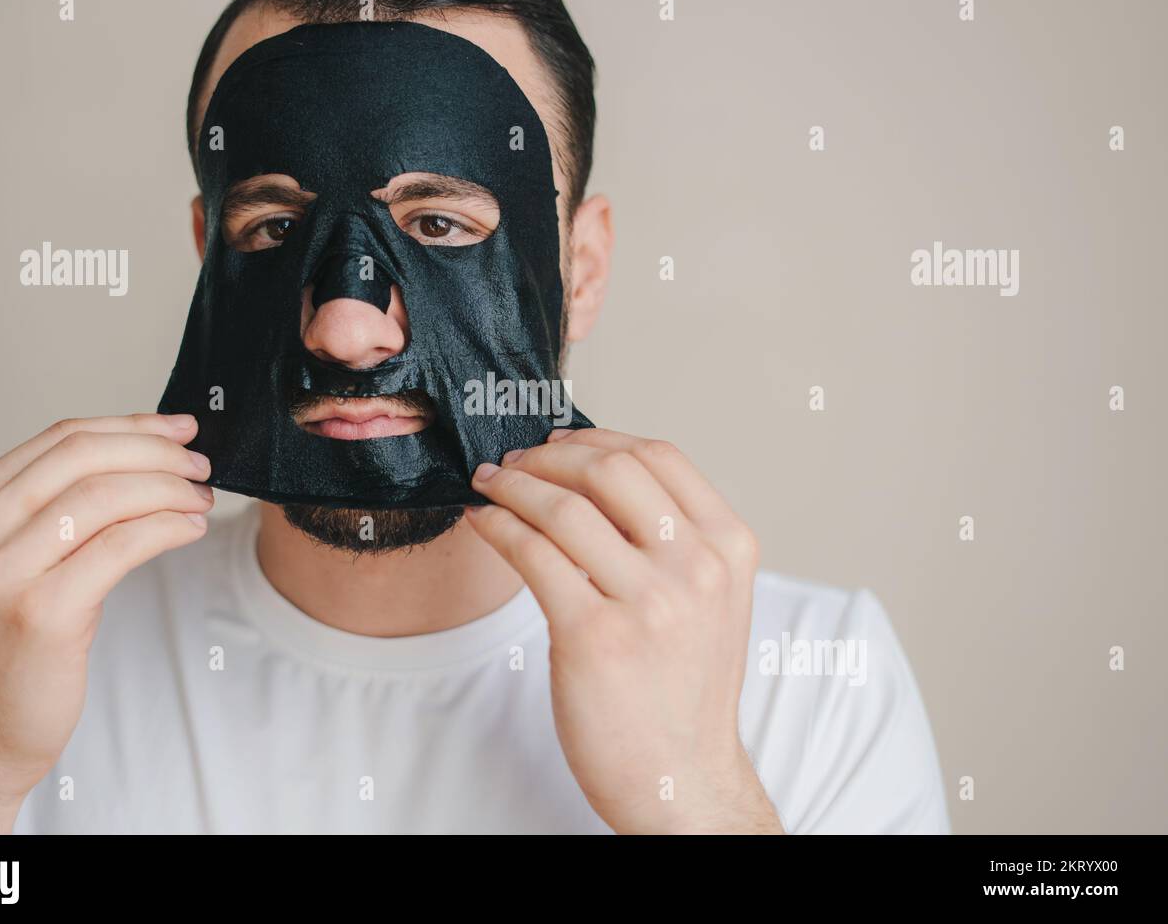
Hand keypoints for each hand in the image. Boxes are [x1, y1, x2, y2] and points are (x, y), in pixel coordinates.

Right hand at [0, 413, 213, 832]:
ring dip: (170, 489)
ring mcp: (4, 572)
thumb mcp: (14, 560)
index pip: (62, 438)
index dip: (132, 427)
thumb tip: (141, 456)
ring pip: (106, 497)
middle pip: (86, 457)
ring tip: (202, 499)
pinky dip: (167, 528)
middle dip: (157, 453)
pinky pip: (121, 546)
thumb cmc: (8, 646)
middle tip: (201, 465)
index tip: (179, 430)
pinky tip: (190, 529)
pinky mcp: (42, 613)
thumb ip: (57, 508)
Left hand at [465, 427, 781, 833]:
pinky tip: (484, 524)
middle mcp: (697, 567)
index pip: (658, 455)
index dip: (596, 438)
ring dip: (512, 485)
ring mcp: (648, 602)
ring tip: (489, 487)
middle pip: (610, 467)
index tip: (557, 442)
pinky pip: (531, 553)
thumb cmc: (683, 688)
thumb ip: (670, 536)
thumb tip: (590, 473)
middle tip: (514, 463)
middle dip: (548, 454)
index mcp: (729, 547)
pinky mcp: (593, 636)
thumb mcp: (708, 599)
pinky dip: (497, 527)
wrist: (680, 777)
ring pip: (563, 506)